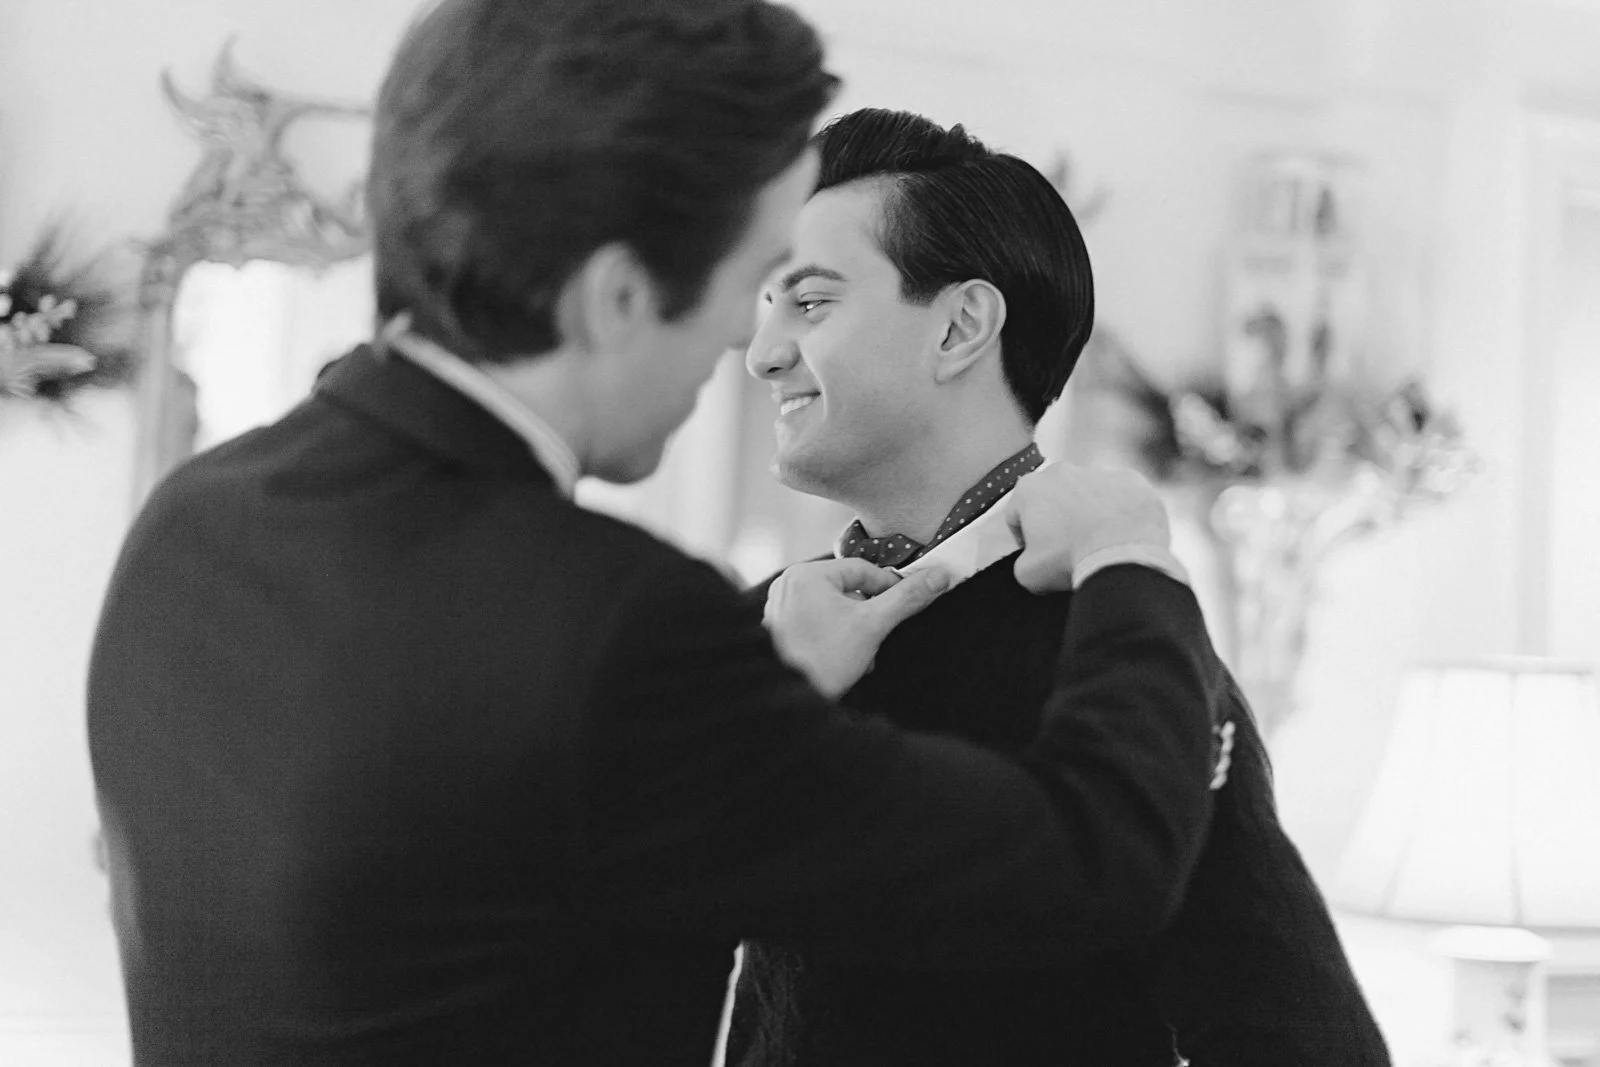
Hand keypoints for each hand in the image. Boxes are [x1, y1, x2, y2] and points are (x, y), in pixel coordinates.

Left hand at [763, 558, 952, 697]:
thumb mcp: (872, 625)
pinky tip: (844, 662)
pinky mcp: (780, 631)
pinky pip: (818, 624)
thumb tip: (940, 575)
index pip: (861, 569)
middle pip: (848, 590)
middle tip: (878, 640)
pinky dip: (836, 639)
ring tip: (861, 658)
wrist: (790, 704)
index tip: (908, 604)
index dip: (890, 586)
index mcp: (806, 574)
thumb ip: (907, 598)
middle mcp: (788, 585)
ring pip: (835, 610)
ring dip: (856, 632)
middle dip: (869, 617)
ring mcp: (781, 609)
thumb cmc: (824, 659)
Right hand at [1001, 462, 1170, 593]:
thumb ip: (1023, 563)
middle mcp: (1061, 472)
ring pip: (1088, 494)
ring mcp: (1098, 472)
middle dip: (1058, 520)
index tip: (1038, 554)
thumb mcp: (1029, 574)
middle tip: (1069, 548)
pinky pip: (1122, 496)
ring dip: (1090, 513)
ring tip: (1100, 544)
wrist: (1124, 554)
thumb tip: (1033, 563)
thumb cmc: (1070, 559)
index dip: (1024, 538)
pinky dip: (1121, 512)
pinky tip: (1124, 535)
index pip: (1016, 515)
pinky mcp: (1131, 479)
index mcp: (1029, 489)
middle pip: (1053, 498)